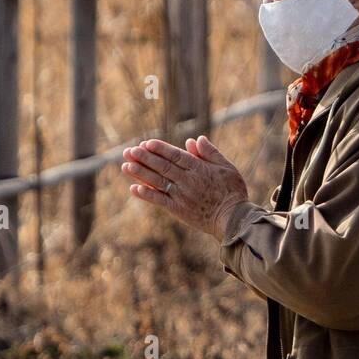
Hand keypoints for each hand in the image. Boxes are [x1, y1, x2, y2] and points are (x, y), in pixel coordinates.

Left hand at [120, 135, 248, 240]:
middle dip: (144, 158)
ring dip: (140, 173)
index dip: (160, 149)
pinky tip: (134, 188)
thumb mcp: (227, 167)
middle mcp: (188, 181)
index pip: (175, 155)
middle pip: (162, 166)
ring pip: (158, 181)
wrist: (233, 219)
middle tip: (128, 151)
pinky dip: (147, 194)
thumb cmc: (232, 191)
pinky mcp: (179, 210)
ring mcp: (182, 196)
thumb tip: (194, 139)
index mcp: (199, 169)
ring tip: (125, 165)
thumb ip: (210, 153)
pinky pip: (160, 200)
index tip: (146, 142)